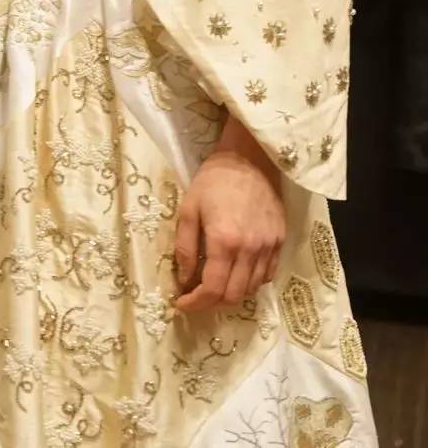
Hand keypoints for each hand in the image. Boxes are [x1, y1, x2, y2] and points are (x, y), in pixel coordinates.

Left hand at [173, 115, 285, 313]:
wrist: (248, 158)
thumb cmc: (213, 181)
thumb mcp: (189, 209)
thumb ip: (185, 248)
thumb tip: (184, 279)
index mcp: (225, 241)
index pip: (212, 290)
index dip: (195, 303)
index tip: (181, 303)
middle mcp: (250, 250)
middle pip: (234, 296)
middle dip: (211, 302)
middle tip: (196, 295)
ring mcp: (269, 247)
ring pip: (252, 289)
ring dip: (231, 293)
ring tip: (215, 283)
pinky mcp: (281, 241)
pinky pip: (268, 275)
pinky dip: (251, 282)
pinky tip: (238, 272)